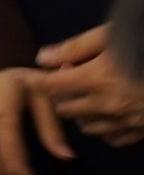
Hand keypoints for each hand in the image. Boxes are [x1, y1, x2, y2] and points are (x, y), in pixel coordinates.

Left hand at [38, 26, 143, 148]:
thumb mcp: (112, 35)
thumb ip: (76, 48)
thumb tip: (42, 58)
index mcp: (98, 78)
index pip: (51, 87)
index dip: (45, 80)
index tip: (50, 73)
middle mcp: (109, 105)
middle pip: (64, 110)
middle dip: (63, 96)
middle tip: (75, 80)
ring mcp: (128, 122)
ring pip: (86, 128)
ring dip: (83, 113)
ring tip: (93, 95)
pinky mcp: (143, 132)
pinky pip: (112, 139)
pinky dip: (106, 128)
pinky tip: (112, 111)